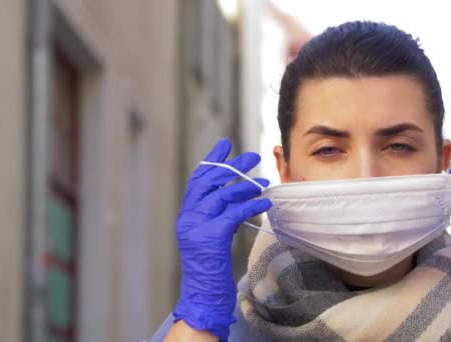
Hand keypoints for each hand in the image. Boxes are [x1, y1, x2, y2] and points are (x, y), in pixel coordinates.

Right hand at [172, 139, 270, 338]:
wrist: (202, 295)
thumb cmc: (211, 268)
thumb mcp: (211, 236)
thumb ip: (218, 216)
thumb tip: (237, 197)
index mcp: (186, 215)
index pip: (198, 180)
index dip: (212, 161)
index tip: (226, 145)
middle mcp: (188, 217)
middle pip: (210, 181)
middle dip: (232, 166)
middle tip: (253, 156)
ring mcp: (196, 226)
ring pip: (222, 195)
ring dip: (246, 186)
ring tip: (264, 182)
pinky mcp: (210, 237)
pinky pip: (233, 213)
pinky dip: (249, 205)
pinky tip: (263, 202)